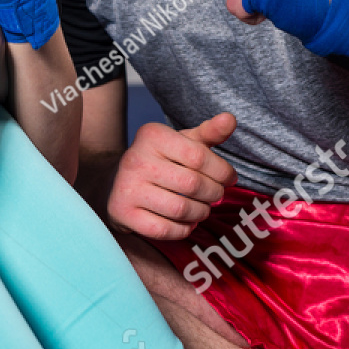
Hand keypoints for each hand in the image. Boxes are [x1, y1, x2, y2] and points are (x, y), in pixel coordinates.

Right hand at [106, 114, 238, 240]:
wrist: (118, 181)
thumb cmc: (162, 160)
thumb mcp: (183, 142)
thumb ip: (209, 132)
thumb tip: (231, 119)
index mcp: (152, 135)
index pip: (199, 156)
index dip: (222, 171)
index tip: (229, 178)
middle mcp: (136, 159)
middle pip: (192, 184)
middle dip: (214, 193)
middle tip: (217, 195)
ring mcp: (127, 187)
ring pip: (180, 209)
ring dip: (201, 213)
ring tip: (203, 208)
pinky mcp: (123, 213)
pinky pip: (165, 230)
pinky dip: (183, 229)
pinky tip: (186, 222)